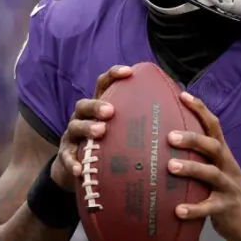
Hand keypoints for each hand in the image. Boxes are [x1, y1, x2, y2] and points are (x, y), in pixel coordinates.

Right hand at [50, 65, 132, 189]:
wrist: (78, 167)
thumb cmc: (109, 144)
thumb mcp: (122, 129)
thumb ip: (139, 119)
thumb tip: (175, 110)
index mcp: (97, 106)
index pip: (103, 84)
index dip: (113, 75)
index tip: (129, 71)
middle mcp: (82, 116)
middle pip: (84, 104)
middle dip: (97, 105)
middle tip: (111, 111)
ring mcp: (72, 134)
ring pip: (75, 126)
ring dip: (87, 128)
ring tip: (100, 132)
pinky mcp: (65, 153)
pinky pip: (66, 156)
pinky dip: (72, 161)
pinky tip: (80, 169)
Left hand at [167, 92, 240, 240]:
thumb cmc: (227, 192)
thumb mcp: (218, 170)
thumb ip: (199, 158)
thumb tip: (166, 145)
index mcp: (223, 155)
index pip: (214, 126)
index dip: (200, 110)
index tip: (182, 95)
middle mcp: (227, 166)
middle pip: (213, 146)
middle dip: (192, 139)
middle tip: (169, 136)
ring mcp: (229, 187)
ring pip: (212, 174)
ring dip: (191, 169)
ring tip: (171, 166)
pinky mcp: (227, 208)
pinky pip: (210, 208)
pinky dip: (194, 209)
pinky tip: (178, 210)